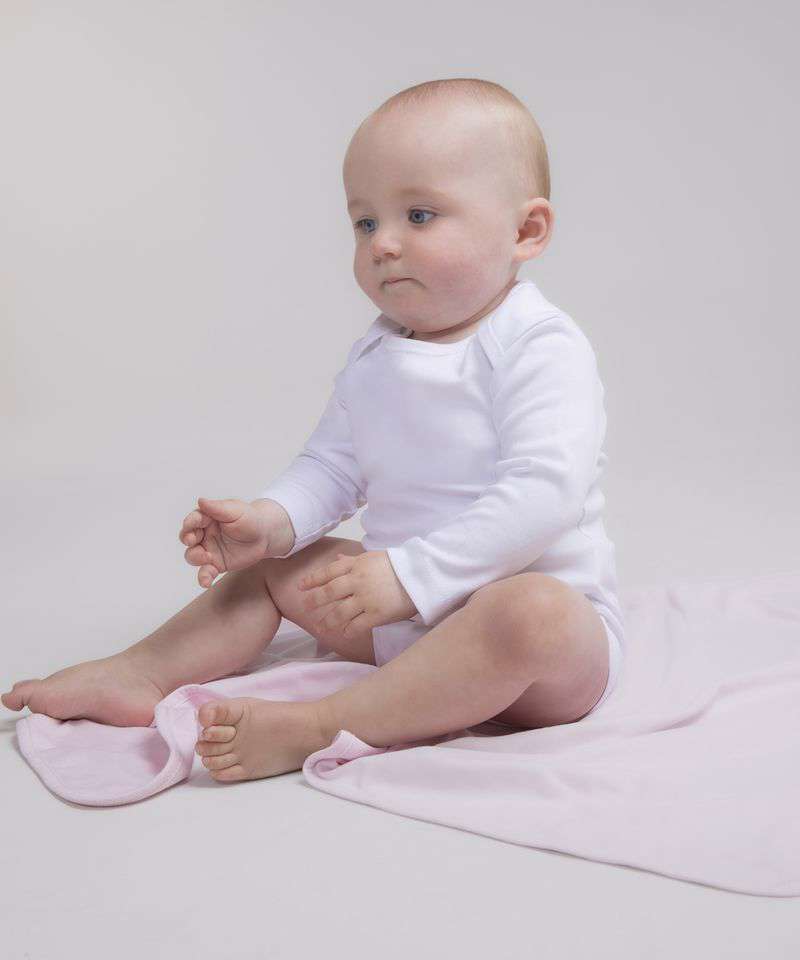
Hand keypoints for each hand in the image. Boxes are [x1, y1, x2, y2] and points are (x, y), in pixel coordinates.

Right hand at [179, 497, 288, 587]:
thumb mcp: (235, 510)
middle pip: (187, 537)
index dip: (190, 522)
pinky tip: (206, 582)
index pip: (193, 519)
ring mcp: (209, 550)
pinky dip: (203, 578)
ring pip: (192, 555)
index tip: (192, 524)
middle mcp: (204, 534)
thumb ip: (217, 508)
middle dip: (187, 539)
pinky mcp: (216, 564)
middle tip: (193, 540)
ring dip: (195, 557)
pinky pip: (205, 572)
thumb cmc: (250, 519)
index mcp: (207, 518)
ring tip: (206, 557)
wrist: (265, 536)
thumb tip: (200, 500)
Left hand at [297, 550, 417, 637]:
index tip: (301, 587)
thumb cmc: (399, 565)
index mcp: (357, 565)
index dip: (312, 580)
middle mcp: (358, 581)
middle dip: (315, 601)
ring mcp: (367, 598)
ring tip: (322, 627)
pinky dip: (348, 631)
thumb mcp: (373, 558)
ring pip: (339, 612)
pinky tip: (344, 633)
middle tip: (306, 608)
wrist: (422, 575)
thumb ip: (352, 561)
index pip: (328, 572)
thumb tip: (336, 560)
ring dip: (328, 621)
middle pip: (329, 592)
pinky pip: (357, 625)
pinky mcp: (377, 614)